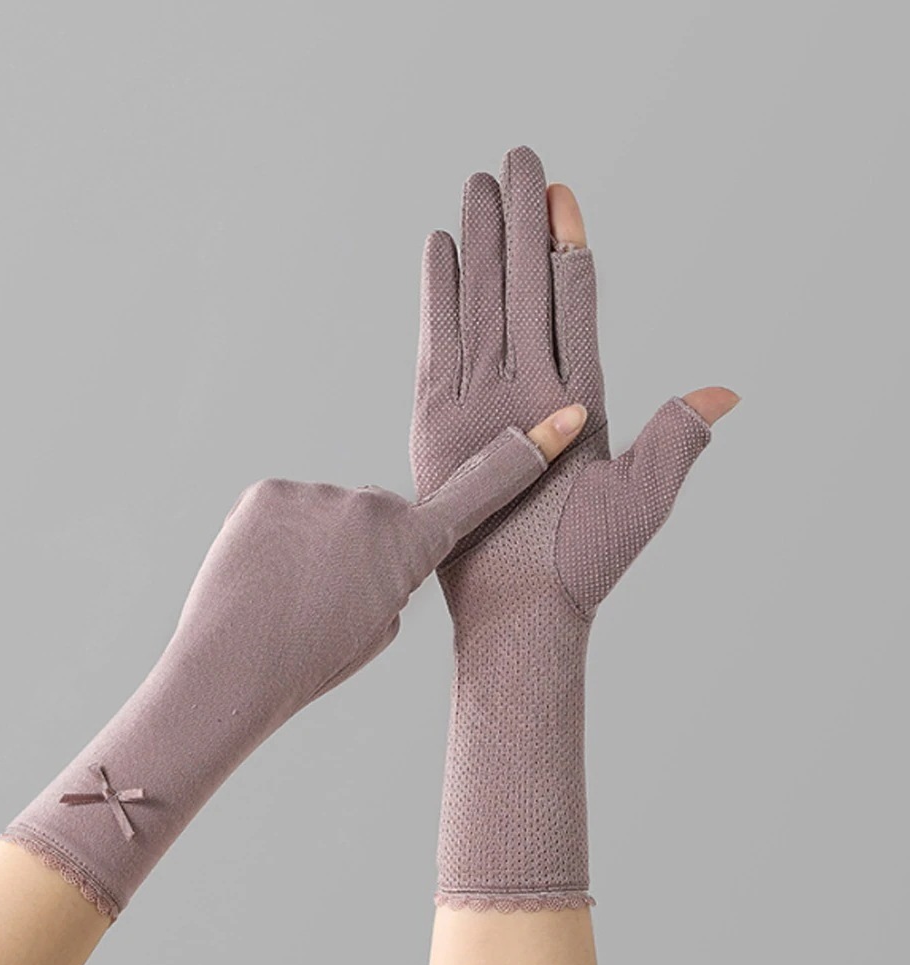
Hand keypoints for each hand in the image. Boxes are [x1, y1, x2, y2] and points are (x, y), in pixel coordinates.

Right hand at [411, 145, 739, 910]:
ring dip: (480, 242)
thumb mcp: (645, 497)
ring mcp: (482, 396)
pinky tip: (439, 251)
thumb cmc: (582, 564)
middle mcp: (530, 385)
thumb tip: (724, 393)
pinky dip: (439, 294)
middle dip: (521, 219)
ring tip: (476, 187)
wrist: (518, 607)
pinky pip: (438, 340)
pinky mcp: (439, 414)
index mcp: (580, 396)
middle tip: (518, 159)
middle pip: (523, 283)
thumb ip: (677, 437)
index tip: (566, 195)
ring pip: (482, 299)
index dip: (568, 243)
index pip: (573, 301)